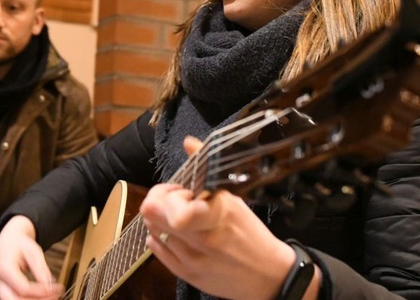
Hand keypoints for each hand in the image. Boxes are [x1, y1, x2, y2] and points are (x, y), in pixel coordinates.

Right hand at [0, 215, 64, 299]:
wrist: (9, 241)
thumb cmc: (20, 244)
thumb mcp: (33, 251)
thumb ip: (40, 269)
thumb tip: (49, 285)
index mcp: (4, 268)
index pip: (22, 288)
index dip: (40, 291)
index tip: (55, 288)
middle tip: (54, 296)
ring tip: (52, 295)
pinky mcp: (2, 291)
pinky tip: (44, 296)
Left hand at [138, 137, 301, 298]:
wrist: (268, 276)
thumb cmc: (251, 233)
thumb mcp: (233, 198)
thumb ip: (206, 169)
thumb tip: (188, 142)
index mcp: (215, 214)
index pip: (168, 205)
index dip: (167, 192)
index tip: (180, 190)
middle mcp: (201, 238)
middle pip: (152, 214)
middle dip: (160, 201)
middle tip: (176, 201)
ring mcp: (191, 259)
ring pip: (152, 230)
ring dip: (161, 219)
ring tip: (180, 218)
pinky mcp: (186, 275)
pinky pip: (155, 250)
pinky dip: (161, 237)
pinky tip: (178, 234)